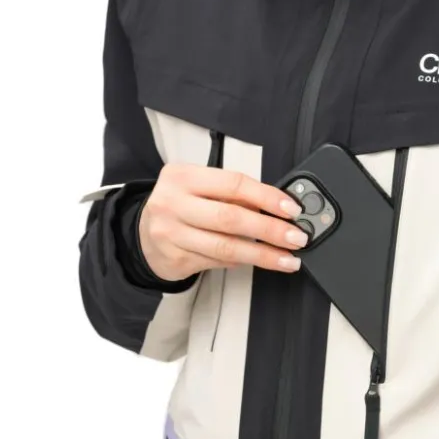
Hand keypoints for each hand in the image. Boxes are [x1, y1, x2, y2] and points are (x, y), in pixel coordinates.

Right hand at [139, 163, 306, 281]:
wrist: (142, 235)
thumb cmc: (180, 206)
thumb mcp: (199, 187)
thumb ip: (232, 193)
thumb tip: (278, 207)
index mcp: (183, 176)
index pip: (233, 184)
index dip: (267, 197)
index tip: (291, 209)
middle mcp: (173, 203)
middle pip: (231, 218)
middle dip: (270, 230)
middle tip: (296, 237)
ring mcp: (171, 233)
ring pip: (226, 247)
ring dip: (263, 255)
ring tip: (287, 258)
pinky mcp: (175, 259)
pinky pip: (217, 262)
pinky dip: (242, 262)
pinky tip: (257, 261)